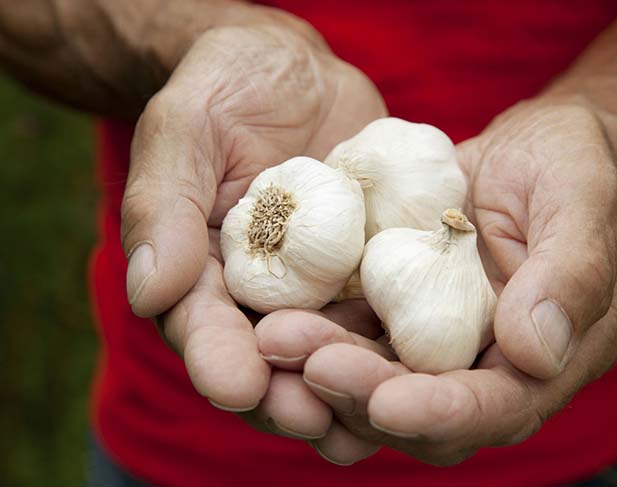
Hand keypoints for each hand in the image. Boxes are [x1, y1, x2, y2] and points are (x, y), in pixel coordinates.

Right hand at [120, 20, 384, 415]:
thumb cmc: (227, 88)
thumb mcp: (186, 129)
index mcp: (202, 271)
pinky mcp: (371, 270)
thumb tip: (149, 293)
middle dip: (286, 395)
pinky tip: (424, 372)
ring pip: (332, 352)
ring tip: (370, 419)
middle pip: (270, 359)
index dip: (217, 358)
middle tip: (311, 420)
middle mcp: (262, 293)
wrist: (296, 73)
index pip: (202, 324)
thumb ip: (165, 206)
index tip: (236, 385)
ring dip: (348, 391)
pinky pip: (385, 311)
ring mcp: (321, 287)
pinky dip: (401, 344)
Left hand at [258, 98, 616, 464]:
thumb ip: (572, 272)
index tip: (385, 404)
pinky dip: (322, 330)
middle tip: (311, 365)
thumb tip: (536, 353)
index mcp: (558, 352)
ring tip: (280, 337)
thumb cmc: (571, 162)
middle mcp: (496, 360)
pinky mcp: (406, 309)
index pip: (501, 405)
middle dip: (368, 396)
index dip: (445, 412)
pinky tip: (280, 313)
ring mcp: (446, 338)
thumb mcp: (581, 198)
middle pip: (428, 409)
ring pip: (383, 378)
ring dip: (330, 368)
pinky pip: (361, 332)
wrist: (533, 145)